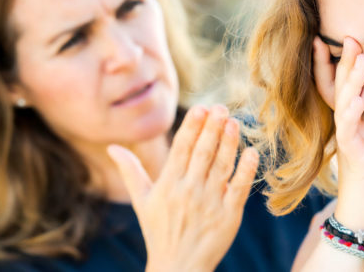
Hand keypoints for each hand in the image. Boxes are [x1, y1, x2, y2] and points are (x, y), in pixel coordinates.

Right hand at [108, 105, 258, 271]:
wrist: (178, 268)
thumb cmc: (159, 231)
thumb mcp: (141, 201)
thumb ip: (130, 171)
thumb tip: (111, 148)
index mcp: (168, 184)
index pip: (181, 149)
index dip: (192, 127)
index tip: (201, 108)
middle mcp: (189, 191)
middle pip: (203, 153)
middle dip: (212, 128)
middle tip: (220, 107)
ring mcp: (210, 203)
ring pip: (221, 167)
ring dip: (229, 143)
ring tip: (234, 122)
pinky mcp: (229, 216)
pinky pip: (238, 189)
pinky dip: (246, 171)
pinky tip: (252, 152)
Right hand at [313, 36, 363, 230]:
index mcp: (354, 118)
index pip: (342, 84)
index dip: (339, 62)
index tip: (340, 37)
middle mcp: (346, 124)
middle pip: (341, 85)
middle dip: (345, 60)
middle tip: (350, 36)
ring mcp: (347, 137)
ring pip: (344, 102)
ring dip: (352, 80)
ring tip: (360, 58)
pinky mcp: (351, 154)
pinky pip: (350, 130)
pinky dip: (353, 114)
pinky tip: (358, 99)